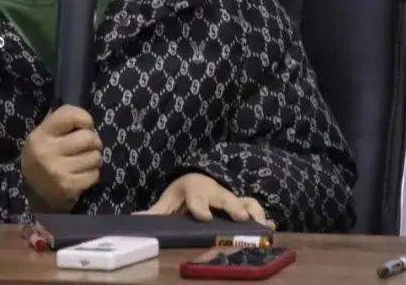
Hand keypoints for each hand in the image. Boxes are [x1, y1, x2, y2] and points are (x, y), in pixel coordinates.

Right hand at [20, 105, 102, 212]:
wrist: (35, 197)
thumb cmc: (43, 160)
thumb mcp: (42, 138)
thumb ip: (57, 121)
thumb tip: (77, 106)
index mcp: (40, 135)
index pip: (71, 114)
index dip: (85, 118)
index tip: (84, 126)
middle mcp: (47, 152)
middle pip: (88, 137)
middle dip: (93, 141)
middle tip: (87, 146)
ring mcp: (57, 171)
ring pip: (95, 157)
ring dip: (94, 159)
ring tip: (83, 161)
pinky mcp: (68, 187)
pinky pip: (94, 174)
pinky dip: (92, 174)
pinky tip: (81, 175)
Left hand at [143, 173, 272, 224]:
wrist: (202, 177)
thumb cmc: (185, 192)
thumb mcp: (169, 199)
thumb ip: (156, 212)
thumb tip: (134, 219)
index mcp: (194, 189)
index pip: (196, 198)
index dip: (200, 207)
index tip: (204, 217)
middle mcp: (215, 191)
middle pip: (225, 198)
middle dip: (233, 206)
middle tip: (241, 217)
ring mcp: (231, 197)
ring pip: (245, 201)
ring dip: (253, 213)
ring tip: (262, 226)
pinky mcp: (242, 204)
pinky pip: (255, 208)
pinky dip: (263, 218)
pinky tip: (271, 228)